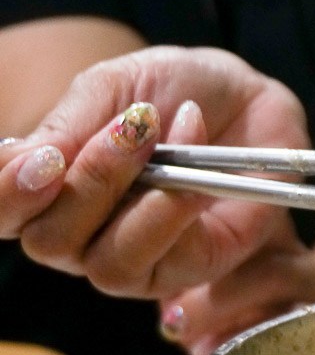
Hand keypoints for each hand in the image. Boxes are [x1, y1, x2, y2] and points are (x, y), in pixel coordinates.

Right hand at [0, 46, 314, 354]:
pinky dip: (177, 206)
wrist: (251, 96)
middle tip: (128, 127)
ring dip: (132, 195)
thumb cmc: (175, 91)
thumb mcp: (113, 87)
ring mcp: (139, 258)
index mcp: (51, 191)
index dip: (6, 195)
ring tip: (157, 136)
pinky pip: (168, 259)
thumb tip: (25, 161)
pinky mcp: (192, 268)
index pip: (4, 214)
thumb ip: (68, 126)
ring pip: (107, 263)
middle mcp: (87, 235)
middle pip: (50, 242)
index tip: (39, 158)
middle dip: (86, 183)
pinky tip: (195, 167)